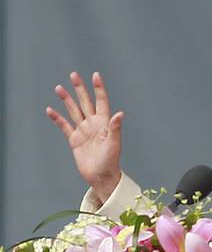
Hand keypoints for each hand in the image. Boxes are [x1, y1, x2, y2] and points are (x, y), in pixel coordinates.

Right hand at [46, 71, 122, 203]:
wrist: (101, 176)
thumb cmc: (111, 161)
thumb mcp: (114, 143)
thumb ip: (115, 128)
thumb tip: (120, 114)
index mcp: (104, 123)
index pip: (101, 101)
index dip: (98, 88)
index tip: (95, 75)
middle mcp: (93, 124)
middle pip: (85, 102)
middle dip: (80, 89)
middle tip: (73, 75)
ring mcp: (83, 131)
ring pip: (74, 111)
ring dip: (67, 100)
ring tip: (59, 88)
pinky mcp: (74, 140)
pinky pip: (64, 126)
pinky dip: (57, 118)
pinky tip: (50, 110)